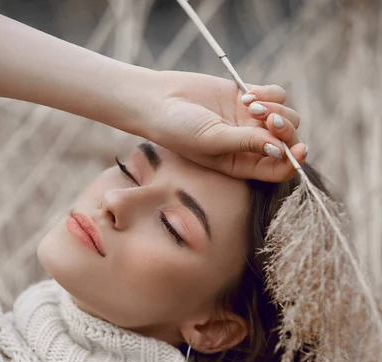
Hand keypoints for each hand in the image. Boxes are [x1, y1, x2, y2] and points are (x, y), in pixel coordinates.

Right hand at [143, 70, 305, 180]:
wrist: (160, 101)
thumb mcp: (212, 141)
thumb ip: (246, 144)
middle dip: (284, 130)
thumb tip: (281, 149)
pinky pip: (277, 96)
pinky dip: (269, 93)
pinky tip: (247, 94)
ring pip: (286, 117)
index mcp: (243, 165)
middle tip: (266, 120)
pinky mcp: (249, 98)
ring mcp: (251, 121)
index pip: (278, 170)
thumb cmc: (179, 129)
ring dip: (276, 110)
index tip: (299, 149)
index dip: (294, 162)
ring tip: (250, 105)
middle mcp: (251, 146)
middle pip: (288, 141)